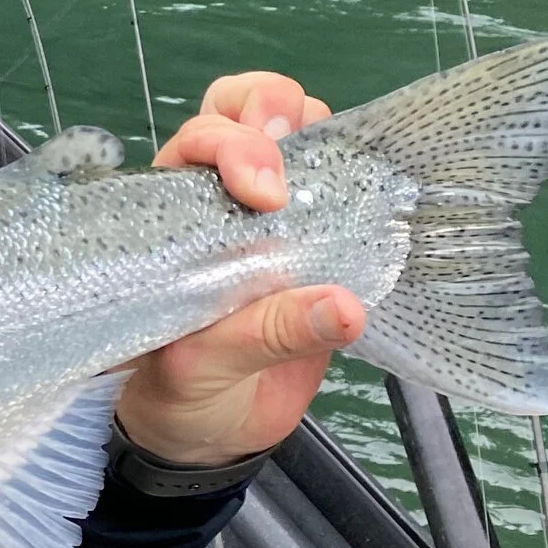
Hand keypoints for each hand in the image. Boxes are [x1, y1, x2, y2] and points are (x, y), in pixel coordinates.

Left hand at [115, 71, 366, 466]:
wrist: (206, 438)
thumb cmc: (178, 395)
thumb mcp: (203, 370)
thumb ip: (265, 335)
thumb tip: (345, 306)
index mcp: (169, 218)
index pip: (195, 139)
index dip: (230, 144)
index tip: (262, 192)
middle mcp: (215, 201)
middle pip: (242, 110)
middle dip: (274, 110)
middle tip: (295, 172)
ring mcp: (270, 217)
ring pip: (297, 134)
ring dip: (322, 135)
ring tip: (340, 177)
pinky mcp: (317, 242)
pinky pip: (342, 189)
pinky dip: (362, 179)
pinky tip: (378, 203)